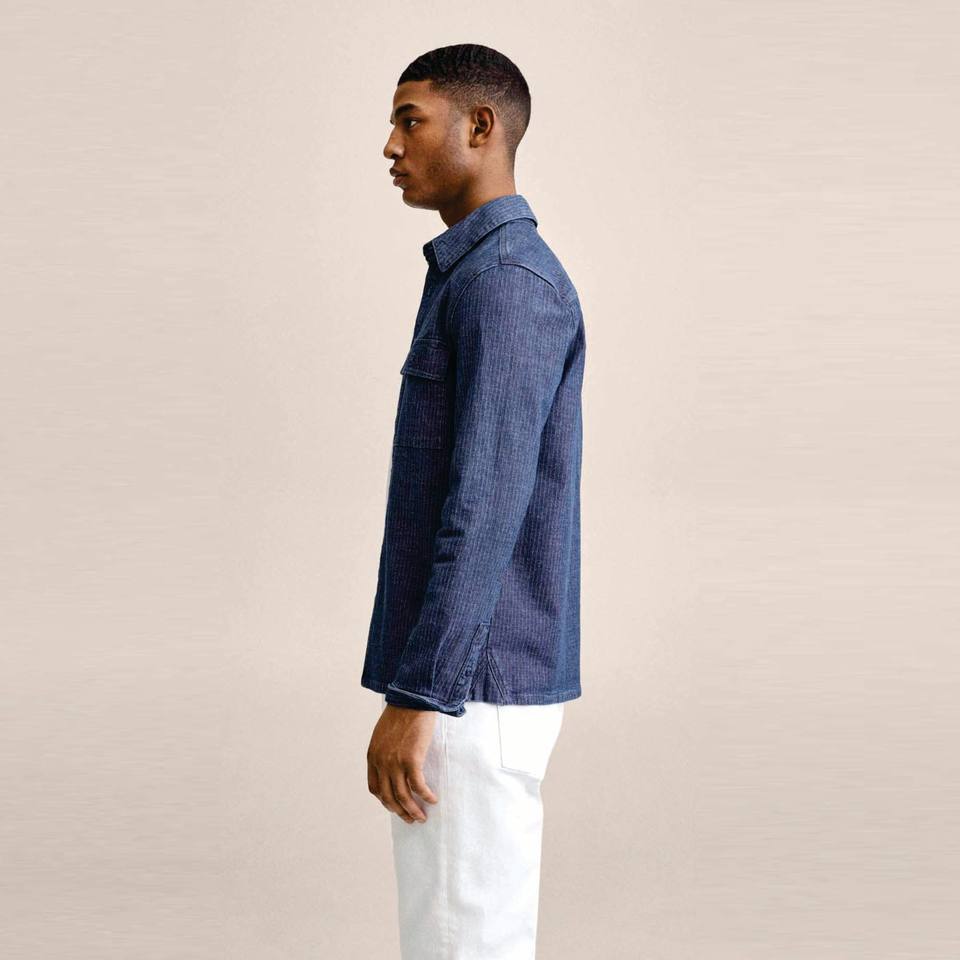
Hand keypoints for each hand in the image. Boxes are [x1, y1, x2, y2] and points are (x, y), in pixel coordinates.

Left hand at [367, 705, 439, 822]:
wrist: (412, 698)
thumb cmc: (402, 712)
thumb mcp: (384, 733)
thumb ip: (385, 750)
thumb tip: (395, 764)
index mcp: (372, 756)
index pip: (375, 787)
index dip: (385, 800)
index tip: (396, 805)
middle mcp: (381, 762)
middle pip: (388, 797)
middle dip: (399, 811)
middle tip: (410, 819)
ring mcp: (395, 762)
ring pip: (403, 796)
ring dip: (413, 810)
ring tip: (422, 817)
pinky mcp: (412, 759)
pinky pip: (418, 786)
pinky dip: (425, 796)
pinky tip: (433, 799)